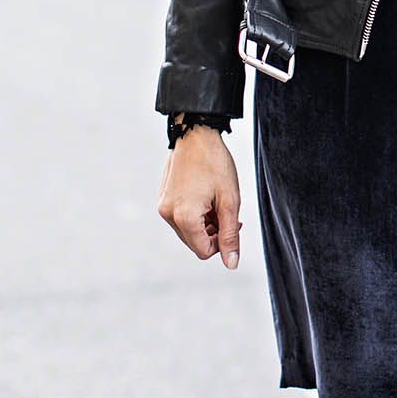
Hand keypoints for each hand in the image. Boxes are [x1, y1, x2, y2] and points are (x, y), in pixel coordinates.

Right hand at [156, 127, 241, 268]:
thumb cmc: (216, 164)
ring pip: (188, 231)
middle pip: (195, 243)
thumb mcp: (230, 201)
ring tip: (216, 202)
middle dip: (213, 233)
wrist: (195, 133)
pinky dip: (194, 215)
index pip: (204, 251)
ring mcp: (162, 206)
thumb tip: (231, 264)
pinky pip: (180, 218)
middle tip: (227, 211)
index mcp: (184, 217)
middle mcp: (168, 214)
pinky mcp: (162, 198)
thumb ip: (231, 235)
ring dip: (205, 224)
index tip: (234, 223)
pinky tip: (205, 196)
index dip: (223, 243)